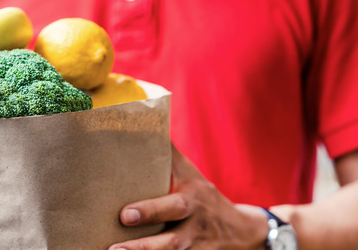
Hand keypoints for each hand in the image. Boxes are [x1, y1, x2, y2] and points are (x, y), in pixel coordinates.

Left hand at [109, 147, 269, 249]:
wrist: (242, 231)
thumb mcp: (189, 172)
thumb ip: (165, 151)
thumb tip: (141, 119)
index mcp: (190, 201)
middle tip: (114, 248)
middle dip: (143, 246)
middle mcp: (192, 228)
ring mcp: (193, 249)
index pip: (171, 207)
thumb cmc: (202, 195)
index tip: (125, 215)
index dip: (149, 211)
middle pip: (170, 241)